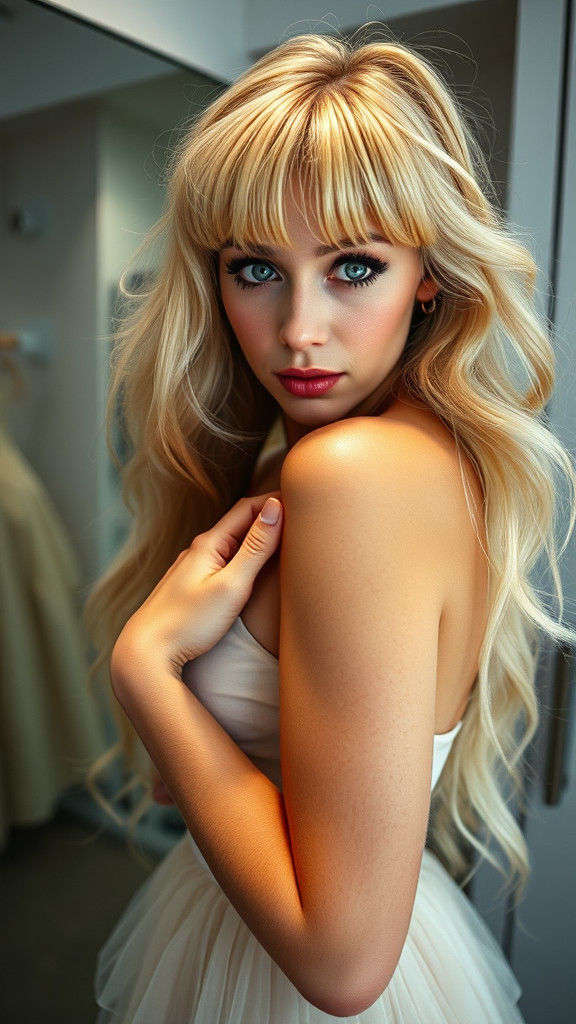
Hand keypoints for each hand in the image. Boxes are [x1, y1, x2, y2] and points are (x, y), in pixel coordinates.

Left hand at [111, 491, 282, 680]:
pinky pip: (221, 559)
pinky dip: (241, 553)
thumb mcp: (232, 586)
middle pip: (238, 522)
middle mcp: (198, 550)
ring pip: (229, 542)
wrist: (145, 652)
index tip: (302, 498)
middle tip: (300, 513)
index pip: (248, 508)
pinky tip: (248, 564)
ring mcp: (191, 568)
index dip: (275, 500)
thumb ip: (256, 548)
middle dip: (268, 514)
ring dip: (255, 534)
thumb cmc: (190, 623)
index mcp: (209, 544)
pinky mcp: (189, 586)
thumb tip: (276, 508)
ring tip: (281, 535)